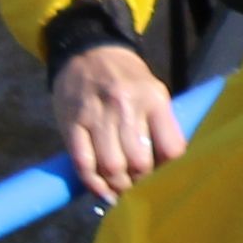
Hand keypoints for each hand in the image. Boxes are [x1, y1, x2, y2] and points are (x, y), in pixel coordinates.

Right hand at [51, 41, 182, 202]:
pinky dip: (93, 184)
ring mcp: (97, 115)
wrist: (87, 51)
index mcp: (154, 98)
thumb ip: (159, 125)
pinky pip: (83, 163)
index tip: (161, 175)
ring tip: (120, 188)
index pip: (171, 148)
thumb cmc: (126, 78)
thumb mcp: (153, 91)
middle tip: (137, 184)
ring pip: (111, 166)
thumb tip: (164, 169)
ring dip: (117, 186)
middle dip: (140, 181)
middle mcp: (127, 106)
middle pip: (139, 162)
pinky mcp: (72, 123)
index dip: (167, 170)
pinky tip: (102, 190)